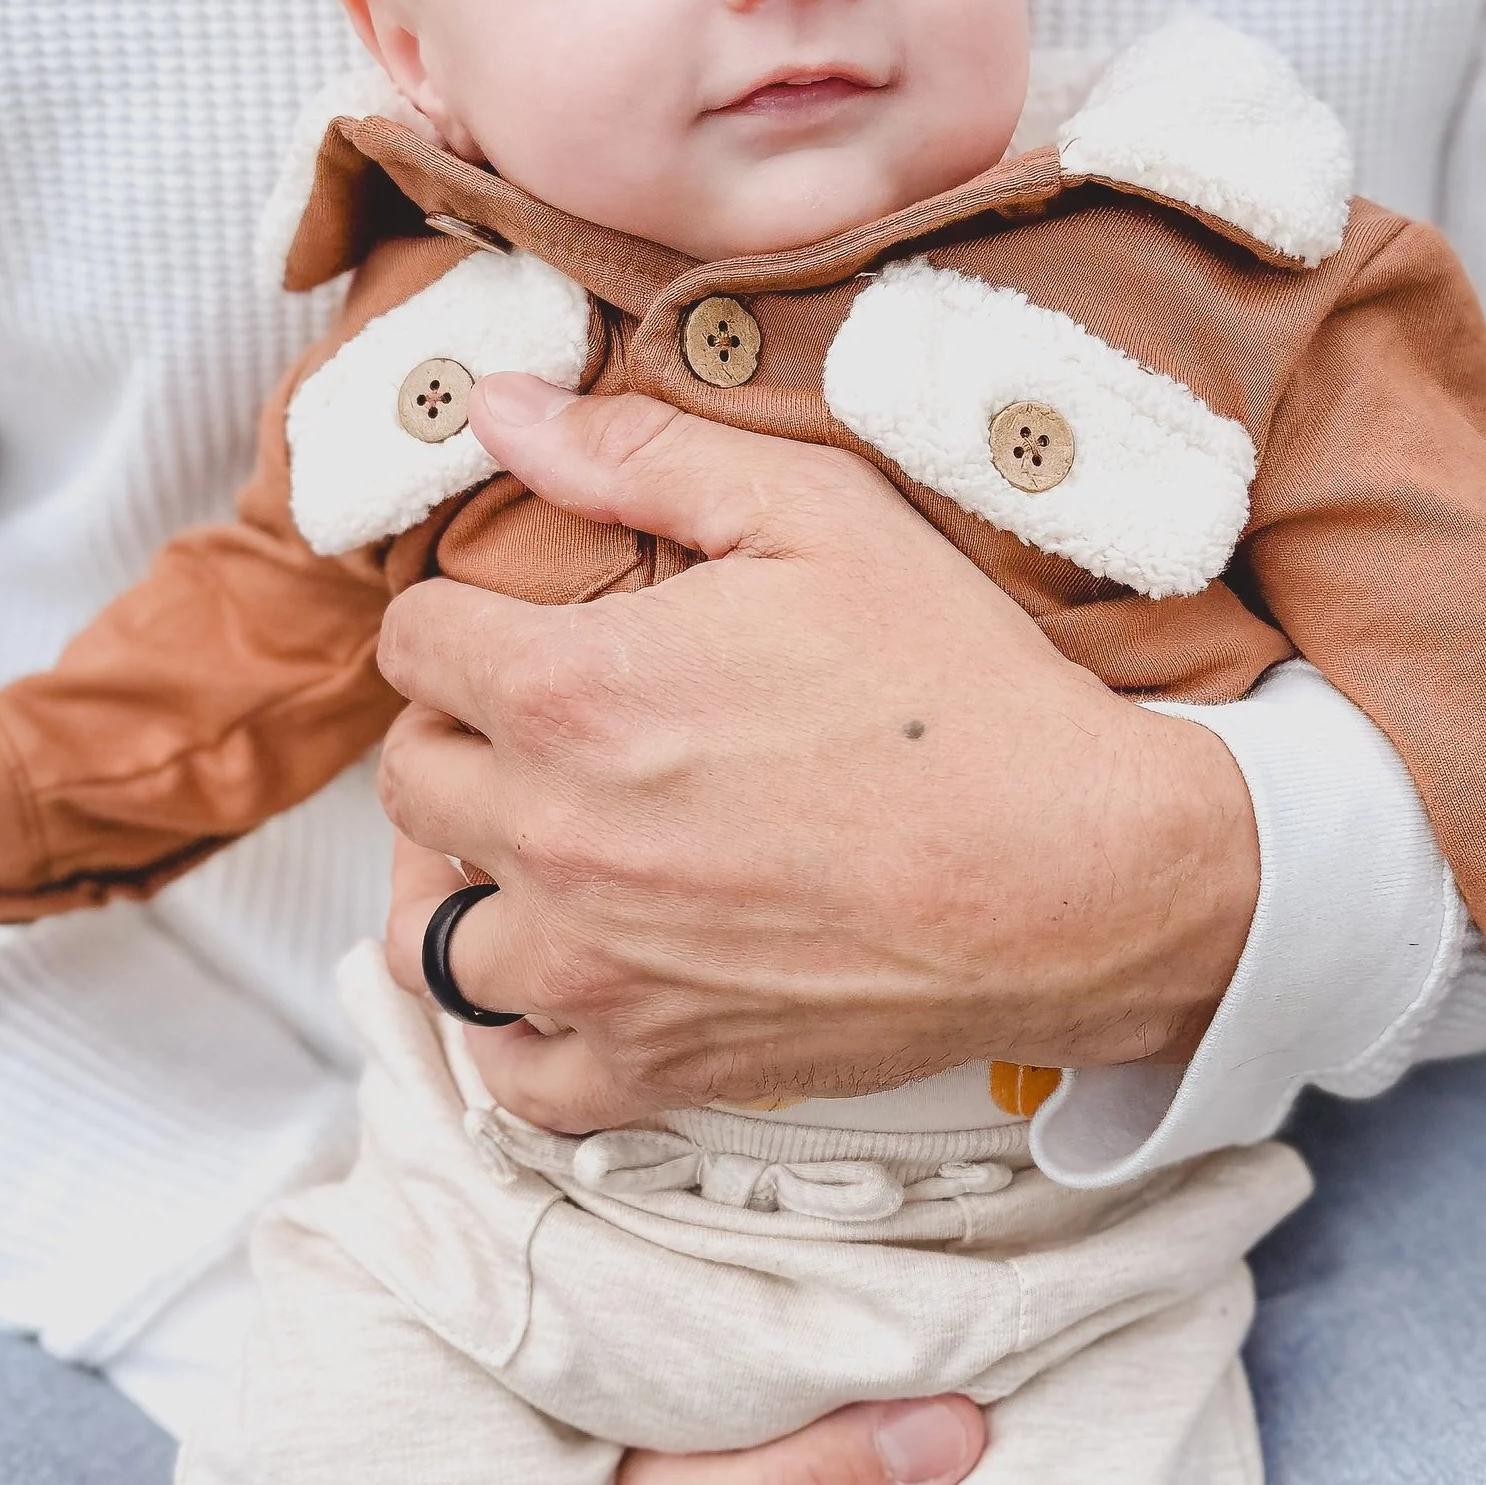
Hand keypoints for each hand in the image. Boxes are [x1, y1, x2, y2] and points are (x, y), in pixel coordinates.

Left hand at [376, 375, 1259, 1131]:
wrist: (1075, 876)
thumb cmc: (960, 691)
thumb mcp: (819, 515)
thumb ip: (639, 455)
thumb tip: (496, 406)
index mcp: (573, 691)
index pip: (413, 644)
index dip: (458, 618)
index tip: (513, 626)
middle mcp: (554, 837)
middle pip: (410, 781)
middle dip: (455, 736)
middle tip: (537, 725)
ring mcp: (596, 967)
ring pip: (430, 937)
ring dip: (461, 886)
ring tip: (529, 850)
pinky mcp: (655, 1062)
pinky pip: (513, 1077)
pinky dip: (513, 1032)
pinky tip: (563, 976)